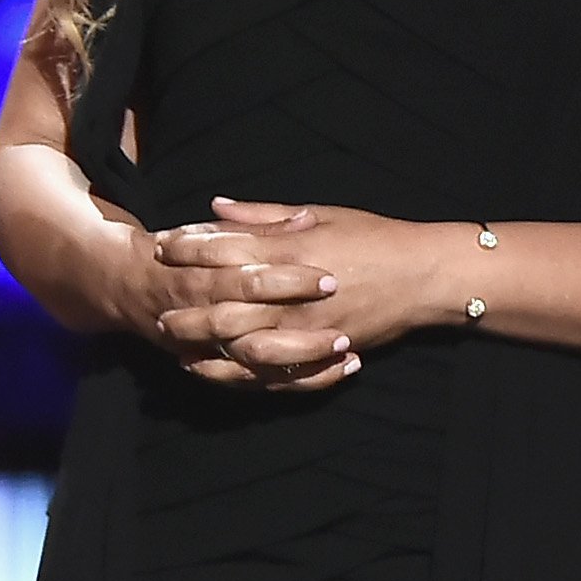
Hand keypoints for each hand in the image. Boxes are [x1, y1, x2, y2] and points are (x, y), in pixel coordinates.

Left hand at [154, 198, 457, 384]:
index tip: (160, 247)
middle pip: (223, 303)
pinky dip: (240, 374)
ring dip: (205, 346)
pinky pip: (272, 372)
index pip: (223, 248)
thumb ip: (263, 215)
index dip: (187, 248)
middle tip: (158, 307)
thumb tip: (215, 205)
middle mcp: (290, 291)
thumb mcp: (318, 213)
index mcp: (288, 249)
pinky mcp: (319, 353)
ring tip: (177, 345)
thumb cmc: (371, 237)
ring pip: (241, 344)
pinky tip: (218, 371)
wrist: (423, 276)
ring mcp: (304, 327)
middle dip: (186, 307)